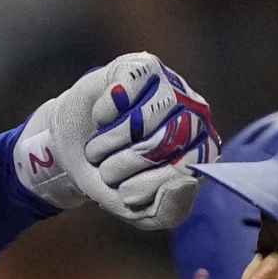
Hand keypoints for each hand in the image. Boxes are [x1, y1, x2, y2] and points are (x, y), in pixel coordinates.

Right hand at [14, 54, 214, 229]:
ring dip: (108, 144)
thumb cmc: (116, 179)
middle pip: (164, 142)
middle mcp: (194, 114)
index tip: (126, 193)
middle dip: (124, 166)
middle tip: (107, 171)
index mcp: (201, 151)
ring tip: (99, 149)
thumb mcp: (141, 211)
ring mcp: (171, 86)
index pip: (188, 167)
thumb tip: (186, 181)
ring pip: (141, 118)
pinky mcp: (141, 67)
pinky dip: (102, 115)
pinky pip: (122, 94)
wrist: (76, 152)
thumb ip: (169, 211)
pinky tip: (102, 119)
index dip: (149, 183)